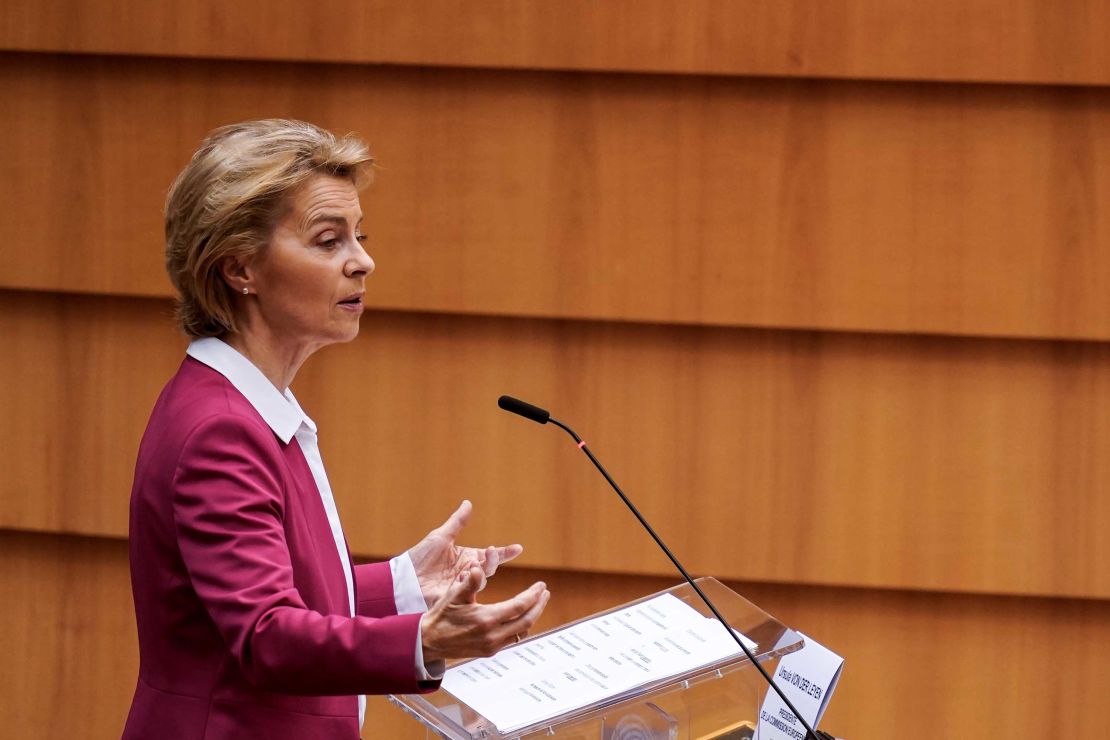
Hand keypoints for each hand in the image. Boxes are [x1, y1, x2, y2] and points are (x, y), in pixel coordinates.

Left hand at [408, 500, 522, 606]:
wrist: (405, 578)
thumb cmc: (420, 557)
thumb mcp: (441, 537)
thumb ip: (457, 522)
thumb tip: (468, 503)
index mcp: (466, 557)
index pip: (490, 555)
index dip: (505, 552)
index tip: (518, 548)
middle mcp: (468, 572)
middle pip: (489, 567)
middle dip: (493, 560)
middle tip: (490, 552)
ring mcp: (463, 586)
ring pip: (482, 580)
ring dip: (481, 572)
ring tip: (473, 566)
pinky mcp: (456, 598)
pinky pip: (469, 592)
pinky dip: (468, 584)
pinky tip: (462, 578)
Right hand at [420, 565, 549, 661]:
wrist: (429, 641)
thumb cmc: (441, 615)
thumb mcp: (454, 595)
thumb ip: (469, 581)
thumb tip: (477, 567)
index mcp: (486, 619)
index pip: (519, 606)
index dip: (533, 595)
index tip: (541, 585)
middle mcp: (492, 635)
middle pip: (527, 620)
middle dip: (539, 605)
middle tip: (545, 593)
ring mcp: (492, 645)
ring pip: (522, 631)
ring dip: (532, 616)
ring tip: (538, 602)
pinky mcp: (490, 651)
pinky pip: (513, 638)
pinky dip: (521, 626)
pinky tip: (522, 616)